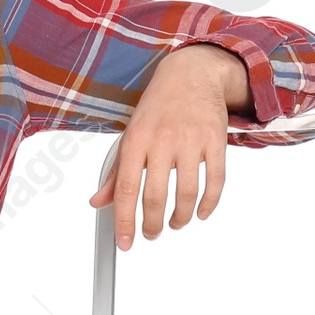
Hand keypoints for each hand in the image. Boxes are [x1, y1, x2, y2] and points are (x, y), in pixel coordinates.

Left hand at [89, 44, 251, 249]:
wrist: (192, 72)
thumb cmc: (159, 106)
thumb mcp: (130, 135)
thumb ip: (115, 172)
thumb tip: (98, 203)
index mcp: (136, 140)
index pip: (126, 189)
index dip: (124, 221)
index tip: (125, 242)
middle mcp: (162, 140)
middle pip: (155, 196)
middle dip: (152, 225)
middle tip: (151, 234)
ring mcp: (191, 140)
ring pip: (187, 193)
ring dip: (180, 218)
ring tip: (175, 224)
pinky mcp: (215, 140)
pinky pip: (216, 181)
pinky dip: (208, 204)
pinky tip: (201, 212)